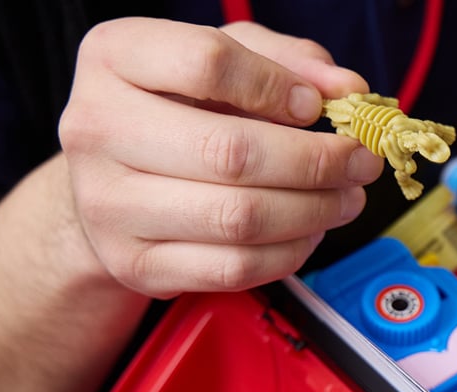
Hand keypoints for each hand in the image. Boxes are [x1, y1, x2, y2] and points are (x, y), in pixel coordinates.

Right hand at [60, 18, 384, 297]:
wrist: (111, 179)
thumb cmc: (178, 108)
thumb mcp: (227, 58)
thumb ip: (288, 61)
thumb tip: (347, 90)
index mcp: (115, 57)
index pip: (207, 63)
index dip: (278, 86)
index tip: (317, 106)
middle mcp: (96, 128)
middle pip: (231, 153)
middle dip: (318, 162)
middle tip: (360, 163)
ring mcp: (109, 204)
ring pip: (239, 218)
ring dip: (314, 211)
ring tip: (345, 198)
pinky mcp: (134, 264)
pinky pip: (234, 268)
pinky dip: (289, 253)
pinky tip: (308, 231)